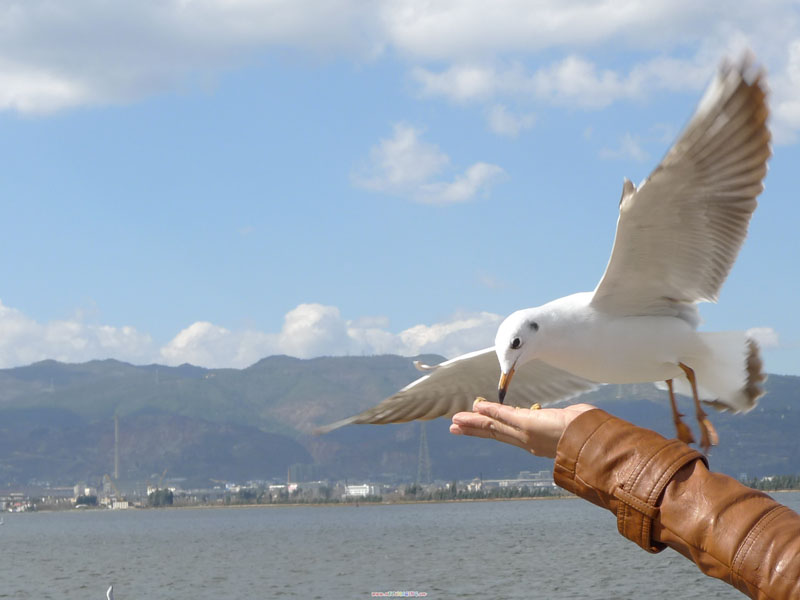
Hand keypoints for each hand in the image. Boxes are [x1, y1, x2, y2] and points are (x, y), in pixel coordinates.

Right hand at [450, 400, 596, 457]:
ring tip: (454, 422)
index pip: (507, 433)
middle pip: (494, 432)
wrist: (593, 443)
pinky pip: (504, 416)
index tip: (479, 425)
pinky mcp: (527, 425)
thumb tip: (579, 416)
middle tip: (454, 427)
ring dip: (473, 422)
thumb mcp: (574, 425)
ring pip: (494, 426)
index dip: (490, 429)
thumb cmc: (589, 435)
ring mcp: (525, 433)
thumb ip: (570, 421)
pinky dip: (490, 411)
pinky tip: (476, 407)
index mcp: (536, 441)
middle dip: (473, 429)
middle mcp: (527, 440)